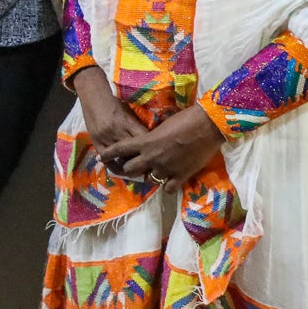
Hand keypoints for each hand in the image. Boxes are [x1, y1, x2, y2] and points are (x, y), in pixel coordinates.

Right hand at [71, 66, 147, 164]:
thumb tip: (153, 140)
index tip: (160, 155)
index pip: (143, 140)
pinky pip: (108, 161)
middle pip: (133, 153)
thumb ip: (138, 126)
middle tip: (153, 168)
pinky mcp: (96, 142)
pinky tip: (123, 171)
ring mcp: (105, 138)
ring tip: (140, 173)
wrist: (93, 96)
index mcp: (127, 121)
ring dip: (130, 166)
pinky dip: (116, 167)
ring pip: (121, 159)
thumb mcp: (129, 112)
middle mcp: (116, 131)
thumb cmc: (114, 102)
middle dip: (143, 161)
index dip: (152, 150)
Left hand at [98, 107, 223, 184]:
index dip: (108, 154)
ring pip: (148, 180)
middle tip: (134, 167)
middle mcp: (151, 157)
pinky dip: (167, 186)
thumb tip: (149, 138)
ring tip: (153, 173)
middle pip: (130, 170)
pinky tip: (170, 182)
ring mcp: (165, 169)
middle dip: (129, 168)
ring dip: (149, 177)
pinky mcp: (180, 176)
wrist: (207, 127)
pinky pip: (168, 189)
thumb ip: (152, 136)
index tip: (100, 158)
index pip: (120, 149)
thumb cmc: (185, 119)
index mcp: (145, 142)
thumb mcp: (162, 125)